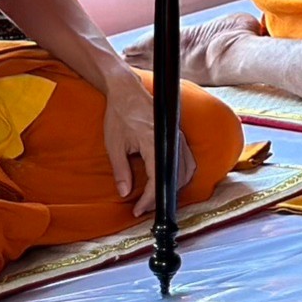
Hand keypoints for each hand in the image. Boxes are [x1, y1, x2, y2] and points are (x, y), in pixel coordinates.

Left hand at [99, 70, 194, 218]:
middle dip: (161, 196)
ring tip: (154, 196)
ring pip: (185, 171)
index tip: (138, 209)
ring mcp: (178, 136)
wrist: (127, 91)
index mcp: (154, 141)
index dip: (149, 199)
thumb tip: (124, 192)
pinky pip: (187, 161)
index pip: (157, 178)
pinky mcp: (179, 135)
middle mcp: (172, 139)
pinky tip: (165, 180)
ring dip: (172, 186)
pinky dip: (179, 175)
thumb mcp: (114, 145)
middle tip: (144, 206)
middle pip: (176, 178)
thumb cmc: (119, 115)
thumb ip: (121, 171)